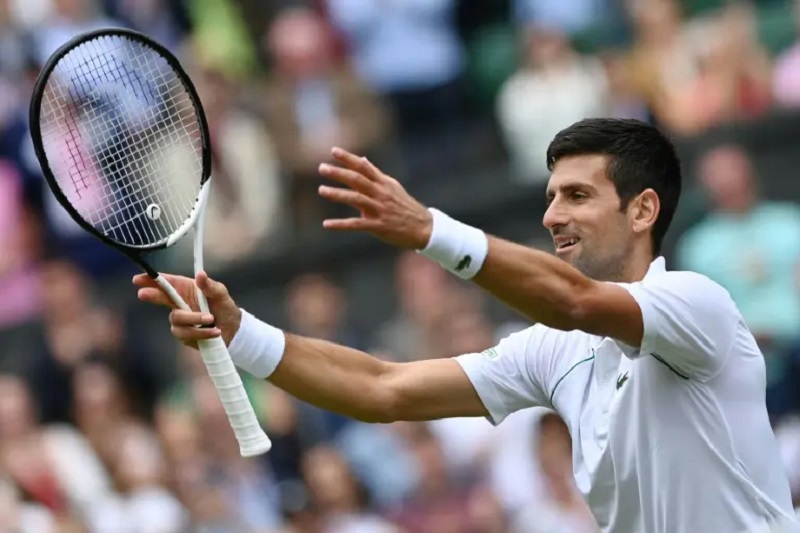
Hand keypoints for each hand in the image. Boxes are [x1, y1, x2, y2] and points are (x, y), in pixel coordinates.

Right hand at [133, 271, 240, 347]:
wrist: (233, 331)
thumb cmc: (225, 308)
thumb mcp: (221, 294)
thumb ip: (210, 286)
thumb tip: (200, 274)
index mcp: (187, 289)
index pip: (167, 282)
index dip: (152, 279)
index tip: (139, 279)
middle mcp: (180, 303)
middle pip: (160, 298)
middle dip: (151, 295)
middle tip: (143, 294)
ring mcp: (181, 320)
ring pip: (176, 319)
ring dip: (194, 320)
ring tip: (211, 320)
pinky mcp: (184, 335)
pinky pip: (185, 334)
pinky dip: (201, 333)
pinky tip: (214, 332)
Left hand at [318, 147, 432, 248]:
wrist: (423, 228)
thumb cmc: (404, 206)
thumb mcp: (392, 187)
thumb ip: (375, 175)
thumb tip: (362, 160)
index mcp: (384, 183)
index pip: (364, 167)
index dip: (348, 158)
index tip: (333, 151)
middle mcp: (381, 193)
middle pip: (357, 179)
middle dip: (339, 173)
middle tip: (322, 168)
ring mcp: (380, 210)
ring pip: (356, 199)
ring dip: (337, 194)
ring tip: (321, 190)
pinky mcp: (379, 226)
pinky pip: (356, 224)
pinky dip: (340, 224)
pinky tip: (326, 224)